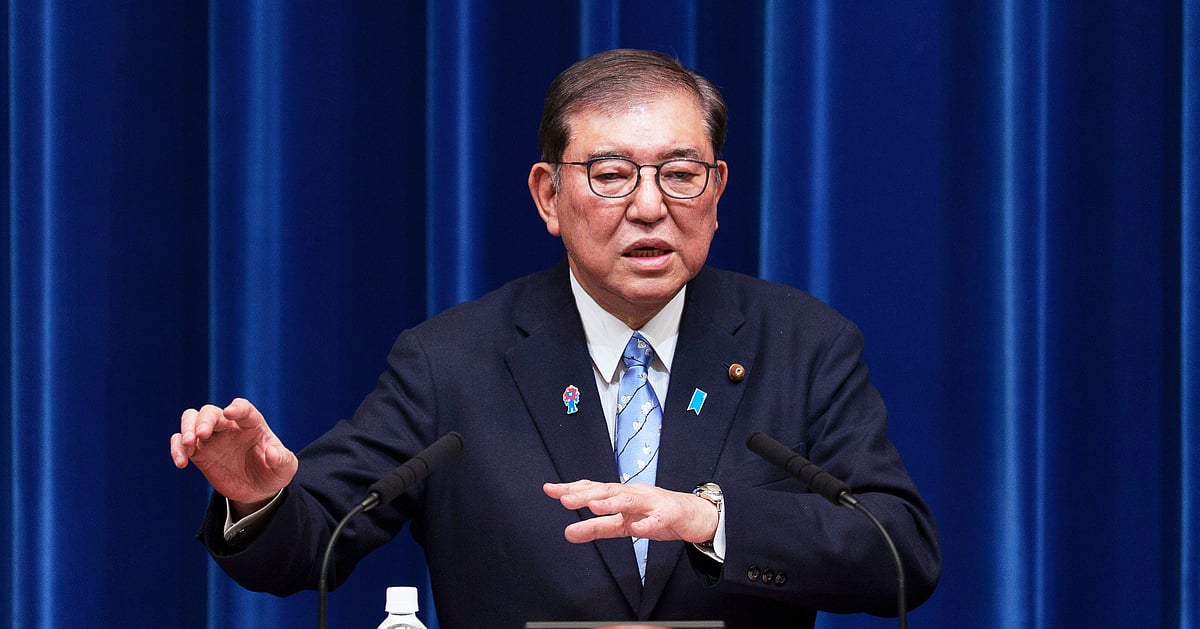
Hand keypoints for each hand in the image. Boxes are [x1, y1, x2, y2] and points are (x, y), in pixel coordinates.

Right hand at [169, 398, 297, 511]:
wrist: (257, 491)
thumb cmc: (273, 473)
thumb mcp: (285, 469)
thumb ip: (282, 460)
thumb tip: (271, 453)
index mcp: (253, 424)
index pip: (244, 408)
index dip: (237, 408)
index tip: (230, 412)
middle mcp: (230, 426)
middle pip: (211, 412)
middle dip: (203, 420)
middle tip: (200, 435)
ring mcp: (212, 438)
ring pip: (192, 419)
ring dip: (187, 427)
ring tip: (188, 444)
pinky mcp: (199, 453)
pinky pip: (180, 442)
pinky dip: (176, 448)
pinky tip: (181, 463)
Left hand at [543, 479, 718, 544]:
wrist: (696, 515)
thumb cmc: (658, 514)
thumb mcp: (622, 524)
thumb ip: (596, 527)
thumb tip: (567, 533)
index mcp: (622, 495)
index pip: (593, 489)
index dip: (571, 489)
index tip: (549, 489)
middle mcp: (635, 493)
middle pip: (608, 490)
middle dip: (586, 494)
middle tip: (565, 499)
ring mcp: (653, 502)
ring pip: (631, 499)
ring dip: (612, 502)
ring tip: (594, 506)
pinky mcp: (671, 514)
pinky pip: (658, 519)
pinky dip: (647, 523)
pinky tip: (638, 530)